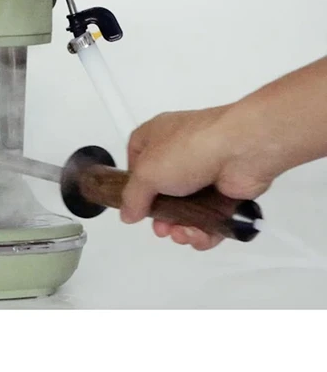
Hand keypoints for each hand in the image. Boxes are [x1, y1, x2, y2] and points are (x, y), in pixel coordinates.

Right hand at [121, 106, 274, 249]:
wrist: (243, 150)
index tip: (133, 202)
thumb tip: (128, 213)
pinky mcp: (224, 192)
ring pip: (185, 209)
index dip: (133, 183)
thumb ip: (132, 197)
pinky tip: (199, 235)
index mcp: (155, 137)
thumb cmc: (192, 147)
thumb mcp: (146, 173)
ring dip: (181, 227)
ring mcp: (203, 172)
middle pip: (161, 192)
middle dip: (159, 216)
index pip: (136, 160)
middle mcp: (178, 153)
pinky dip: (204, 231)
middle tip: (161, 228)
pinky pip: (209, 218)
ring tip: (183, 233)